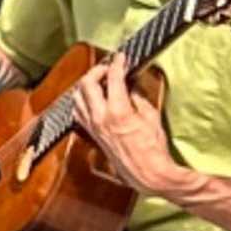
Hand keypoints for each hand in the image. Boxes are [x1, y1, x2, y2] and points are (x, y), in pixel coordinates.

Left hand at [71, 60, 190, 199]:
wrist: (147, 173)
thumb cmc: (153, 148)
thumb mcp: (151, 117)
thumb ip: (138, 98)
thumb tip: (130, 86)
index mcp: (117, 111)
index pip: (112, 78)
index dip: (117, 63)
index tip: (121, 57)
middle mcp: (100, 117)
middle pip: (86, 84)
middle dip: (96, 71)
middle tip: (108, 67)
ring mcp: (93, 126)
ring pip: (77, 97)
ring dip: (86, 84)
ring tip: (98, 80)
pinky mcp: (91, 134)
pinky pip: (78, 111)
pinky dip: (82, 100)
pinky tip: (91, 98)